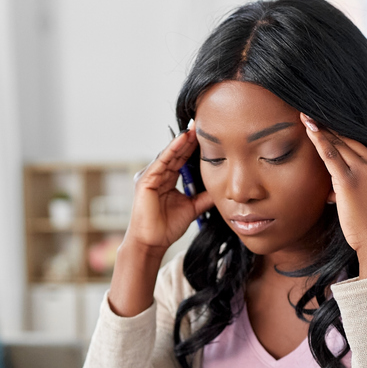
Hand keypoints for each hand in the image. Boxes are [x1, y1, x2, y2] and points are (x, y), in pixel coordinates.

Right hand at [124, 128, 214, 254]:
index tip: (208, 136)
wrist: (152, 243)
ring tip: (195, 128)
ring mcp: (150, 176)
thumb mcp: (192, 207)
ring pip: (169, 154)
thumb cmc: (166, 227)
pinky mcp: (145, 180)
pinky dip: (171, 150)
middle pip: (176, 153)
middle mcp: (157, 175)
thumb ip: (205, 197)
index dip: (194, 148)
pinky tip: (182, 139)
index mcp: (168, 180)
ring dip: (182, 141)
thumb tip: (221, 188)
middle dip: (189, 140)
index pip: (182, 159)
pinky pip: (161, 161)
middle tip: (202, 124)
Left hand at [300, 114, 366, 277]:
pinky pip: (331, 155)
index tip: (324, 118)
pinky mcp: (351, 181)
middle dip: (328, 126)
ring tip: (305, 116)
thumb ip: (358, 177)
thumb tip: (334, 174)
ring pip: (339, 144)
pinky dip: (319, 141)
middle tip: (310, 111)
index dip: (338, 130)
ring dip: (320, 130)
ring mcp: (366, 170)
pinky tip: (309, 129)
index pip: (358, 140)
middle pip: (348, 139)